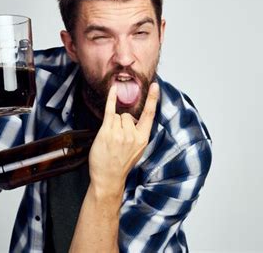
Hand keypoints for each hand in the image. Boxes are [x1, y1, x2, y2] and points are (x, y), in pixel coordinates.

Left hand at [89, 82, 159, 196]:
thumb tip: (132, 119)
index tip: (155, 85)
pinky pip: (110, 111)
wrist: (108, 178)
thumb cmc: (121, 163)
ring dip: (112, 124)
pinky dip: (111, 99)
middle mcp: (133, 135)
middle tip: (117, 140)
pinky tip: (113, 89)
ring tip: (110, 140)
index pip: (149, 115)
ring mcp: (120, 134)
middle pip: (127, 115)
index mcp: (143, 139)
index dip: (152, 99)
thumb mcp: (137, 150)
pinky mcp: (107, 132)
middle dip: (121, 123)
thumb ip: (138, 134)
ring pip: (117, 116)